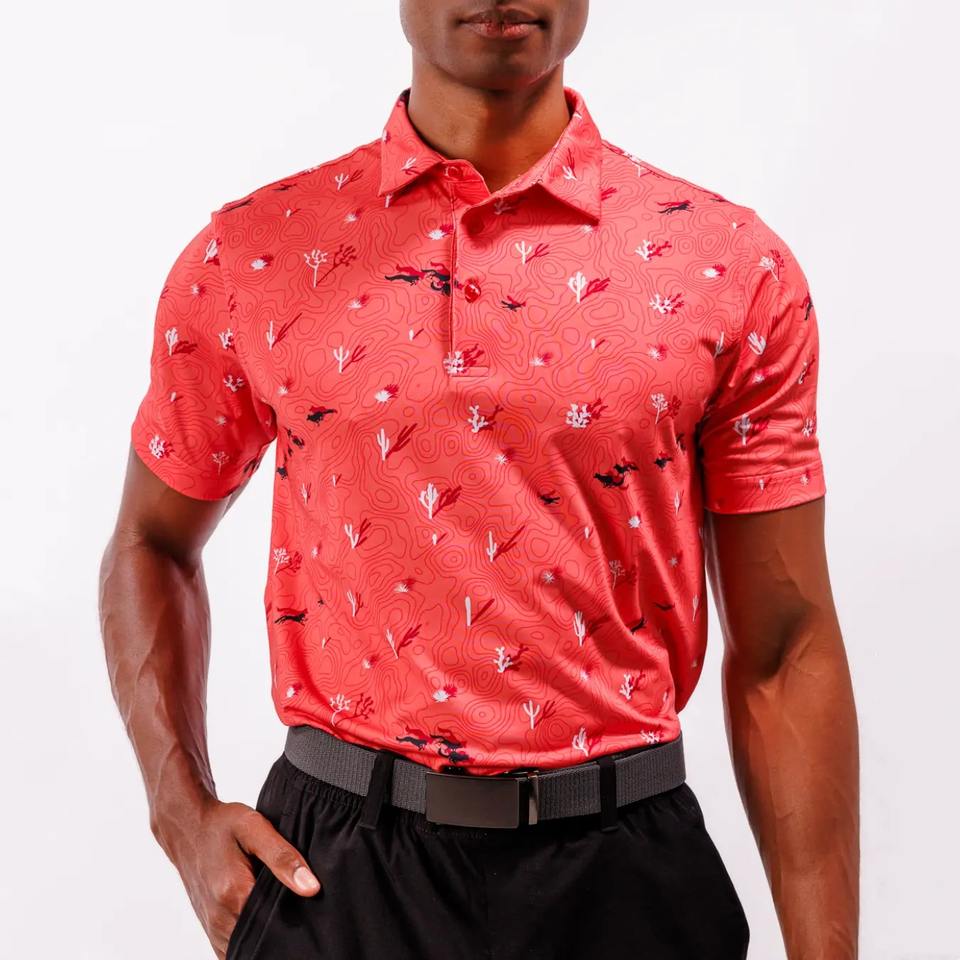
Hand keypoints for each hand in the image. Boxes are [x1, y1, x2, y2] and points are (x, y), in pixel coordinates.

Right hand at [152, 797, 320, 958]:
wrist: (187, 828)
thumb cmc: (221, 824)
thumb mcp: (255, 827)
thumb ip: (282, 857)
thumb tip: (311, 888)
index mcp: (234, 895)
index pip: (277, 925)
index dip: (297, 917)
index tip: (307, 904)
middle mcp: (221, 919)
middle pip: (263, 938)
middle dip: (283, 927)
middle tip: (295, 904)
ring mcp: (213, 928)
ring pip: (247, 947)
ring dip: (266, 934)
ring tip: (279, 907)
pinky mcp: (211, 930)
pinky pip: (233, 948)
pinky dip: (251, 937)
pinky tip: (262, 915)